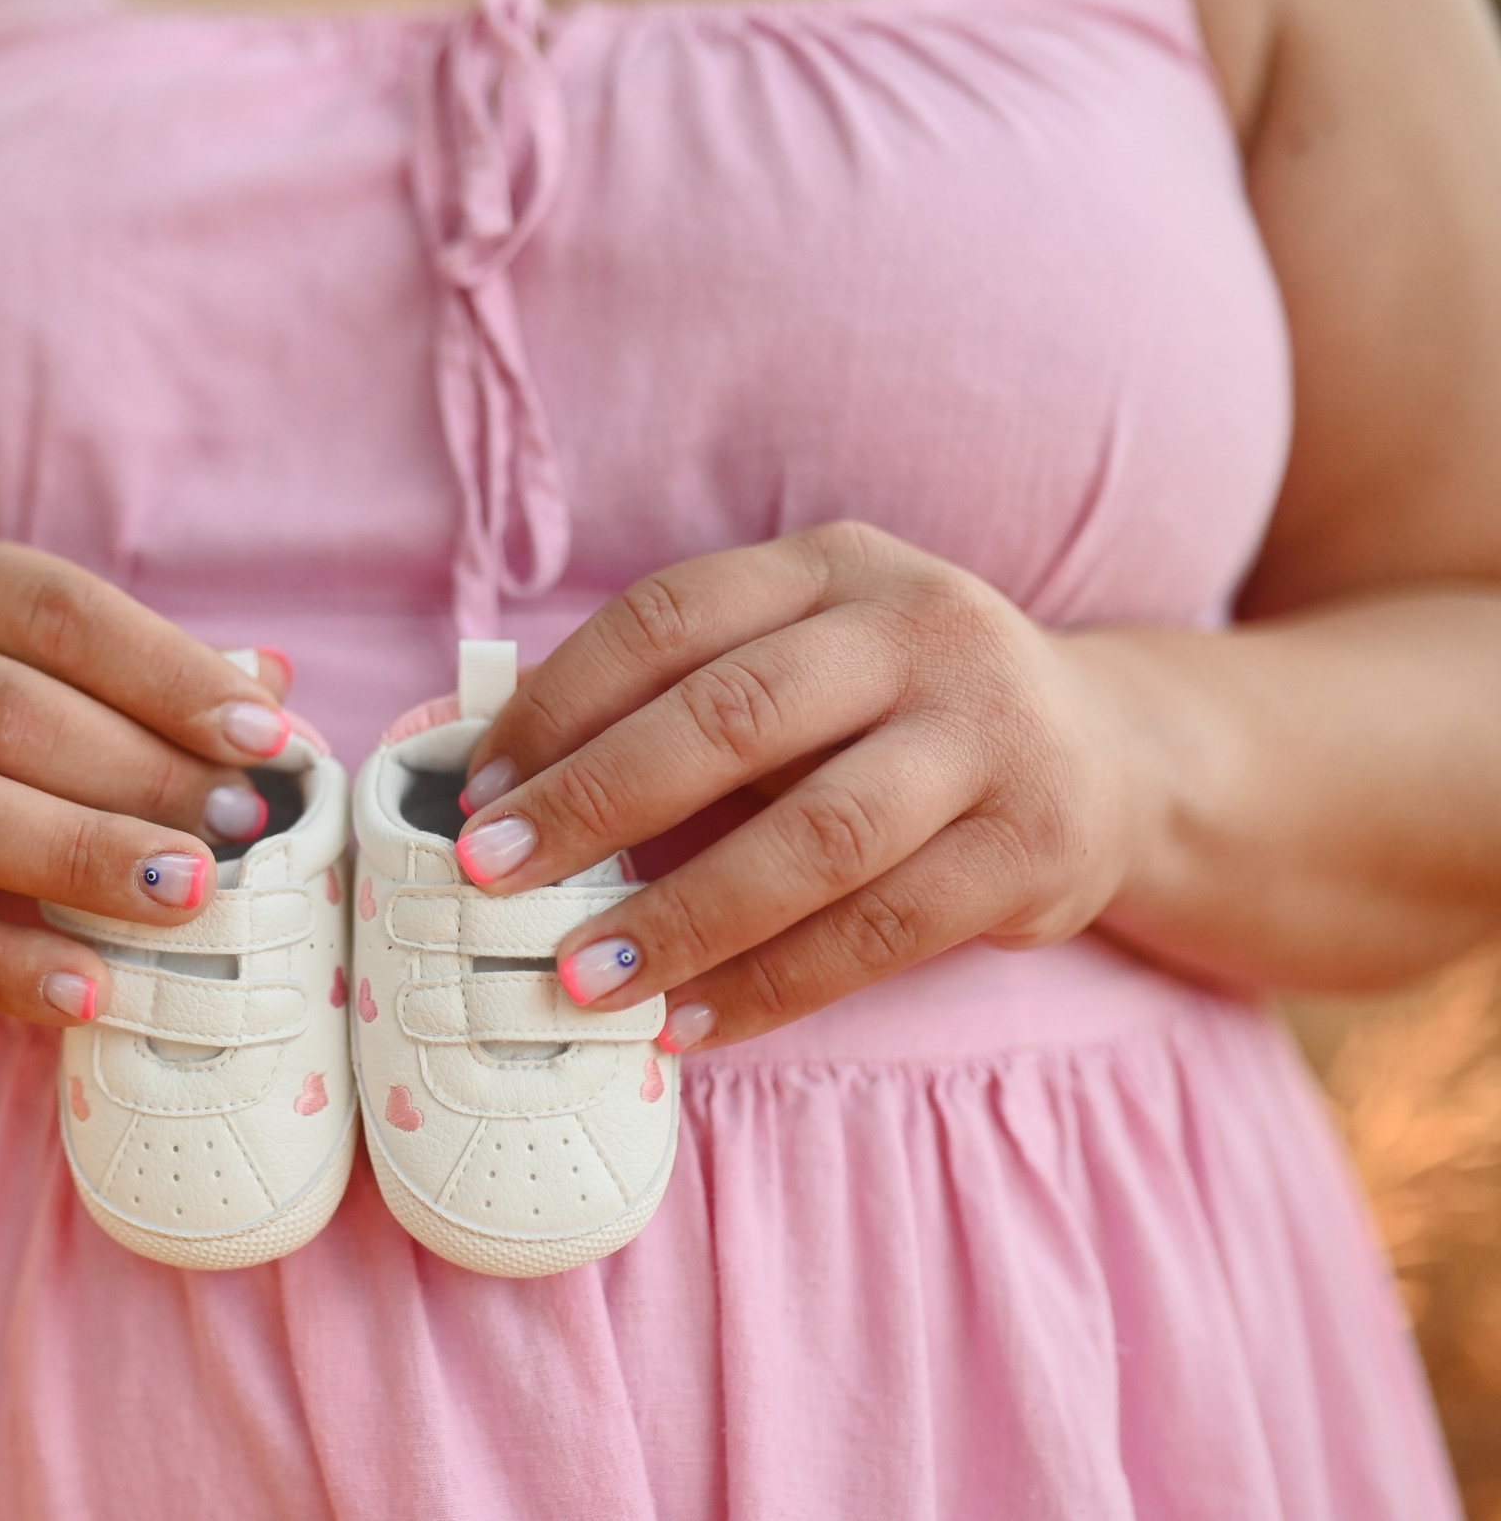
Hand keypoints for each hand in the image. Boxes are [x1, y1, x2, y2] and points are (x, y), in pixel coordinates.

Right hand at [0, 529, 298, 1025]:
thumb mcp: (24, 649)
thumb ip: (141, 671)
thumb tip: (273, 687)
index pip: (62, 612)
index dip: (169, 674)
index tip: (264, 738)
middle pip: (11, 714)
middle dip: (142, 775)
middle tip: (241, 828)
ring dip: (80, 856)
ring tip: (186, 894)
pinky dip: (1, 967)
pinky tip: (89, 990)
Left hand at [453, 522, 1146, 1050]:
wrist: (1111, 757)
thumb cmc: (895, 716)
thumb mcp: (802, 663)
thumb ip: (676, 698)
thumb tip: (497, 772)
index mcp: (834, 567)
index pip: (671, 616)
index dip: (562, 701)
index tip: (477, 787)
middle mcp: (918, 630)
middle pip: (733, 716)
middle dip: (595, 802)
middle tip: (491, 878)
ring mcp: (988, 737)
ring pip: (814, 837)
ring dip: (680, 917)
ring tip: (578, 978)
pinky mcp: (1033, 849)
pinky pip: (881, 932)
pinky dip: (772, 986)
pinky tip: (689, 1022)